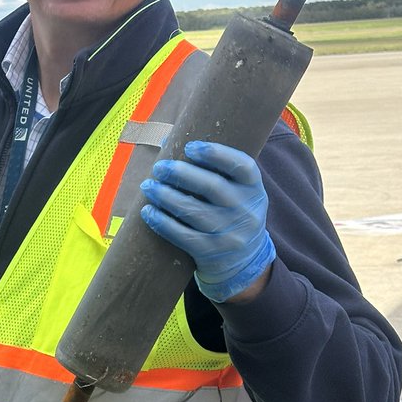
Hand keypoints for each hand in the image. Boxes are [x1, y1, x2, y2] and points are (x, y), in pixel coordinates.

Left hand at [140, 140, 274, 302]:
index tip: (190, 147)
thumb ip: (212, 169)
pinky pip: (183, 235)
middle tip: (159, 167)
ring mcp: (229, 234)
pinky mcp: (210, 252)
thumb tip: (166, 140)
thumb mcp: (236, 191)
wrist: (243, 261)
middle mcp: (245, 210)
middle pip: (212, 186)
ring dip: (166, 196)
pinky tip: (148, 212)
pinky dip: (162, 222)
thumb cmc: (231, 213)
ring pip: (193, 211)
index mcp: (253, 189)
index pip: (242, 166)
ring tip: (148, 185)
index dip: (217, 153)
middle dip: (182, 174)